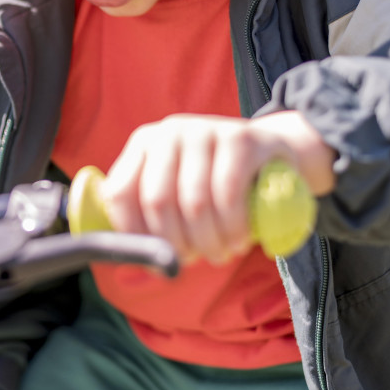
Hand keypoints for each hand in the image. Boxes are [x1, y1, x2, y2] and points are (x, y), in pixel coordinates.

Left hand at [99, 111, 334, 264]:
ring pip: (194, 203)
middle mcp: (169, 131)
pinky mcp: (241, 138)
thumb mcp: (176, 192)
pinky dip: (233, 227)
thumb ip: (149, 216)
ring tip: (220, 253)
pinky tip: (239, 239)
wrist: (268, 155)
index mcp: (143, 143)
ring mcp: (204, 130)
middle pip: (157, 201)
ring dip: (208, 242)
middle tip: (195, 259)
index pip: (120, 194)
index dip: (136, 234)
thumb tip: (130, 258)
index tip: (157, 257)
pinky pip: (228, 194)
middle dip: (175, 243)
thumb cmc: (213, 186)